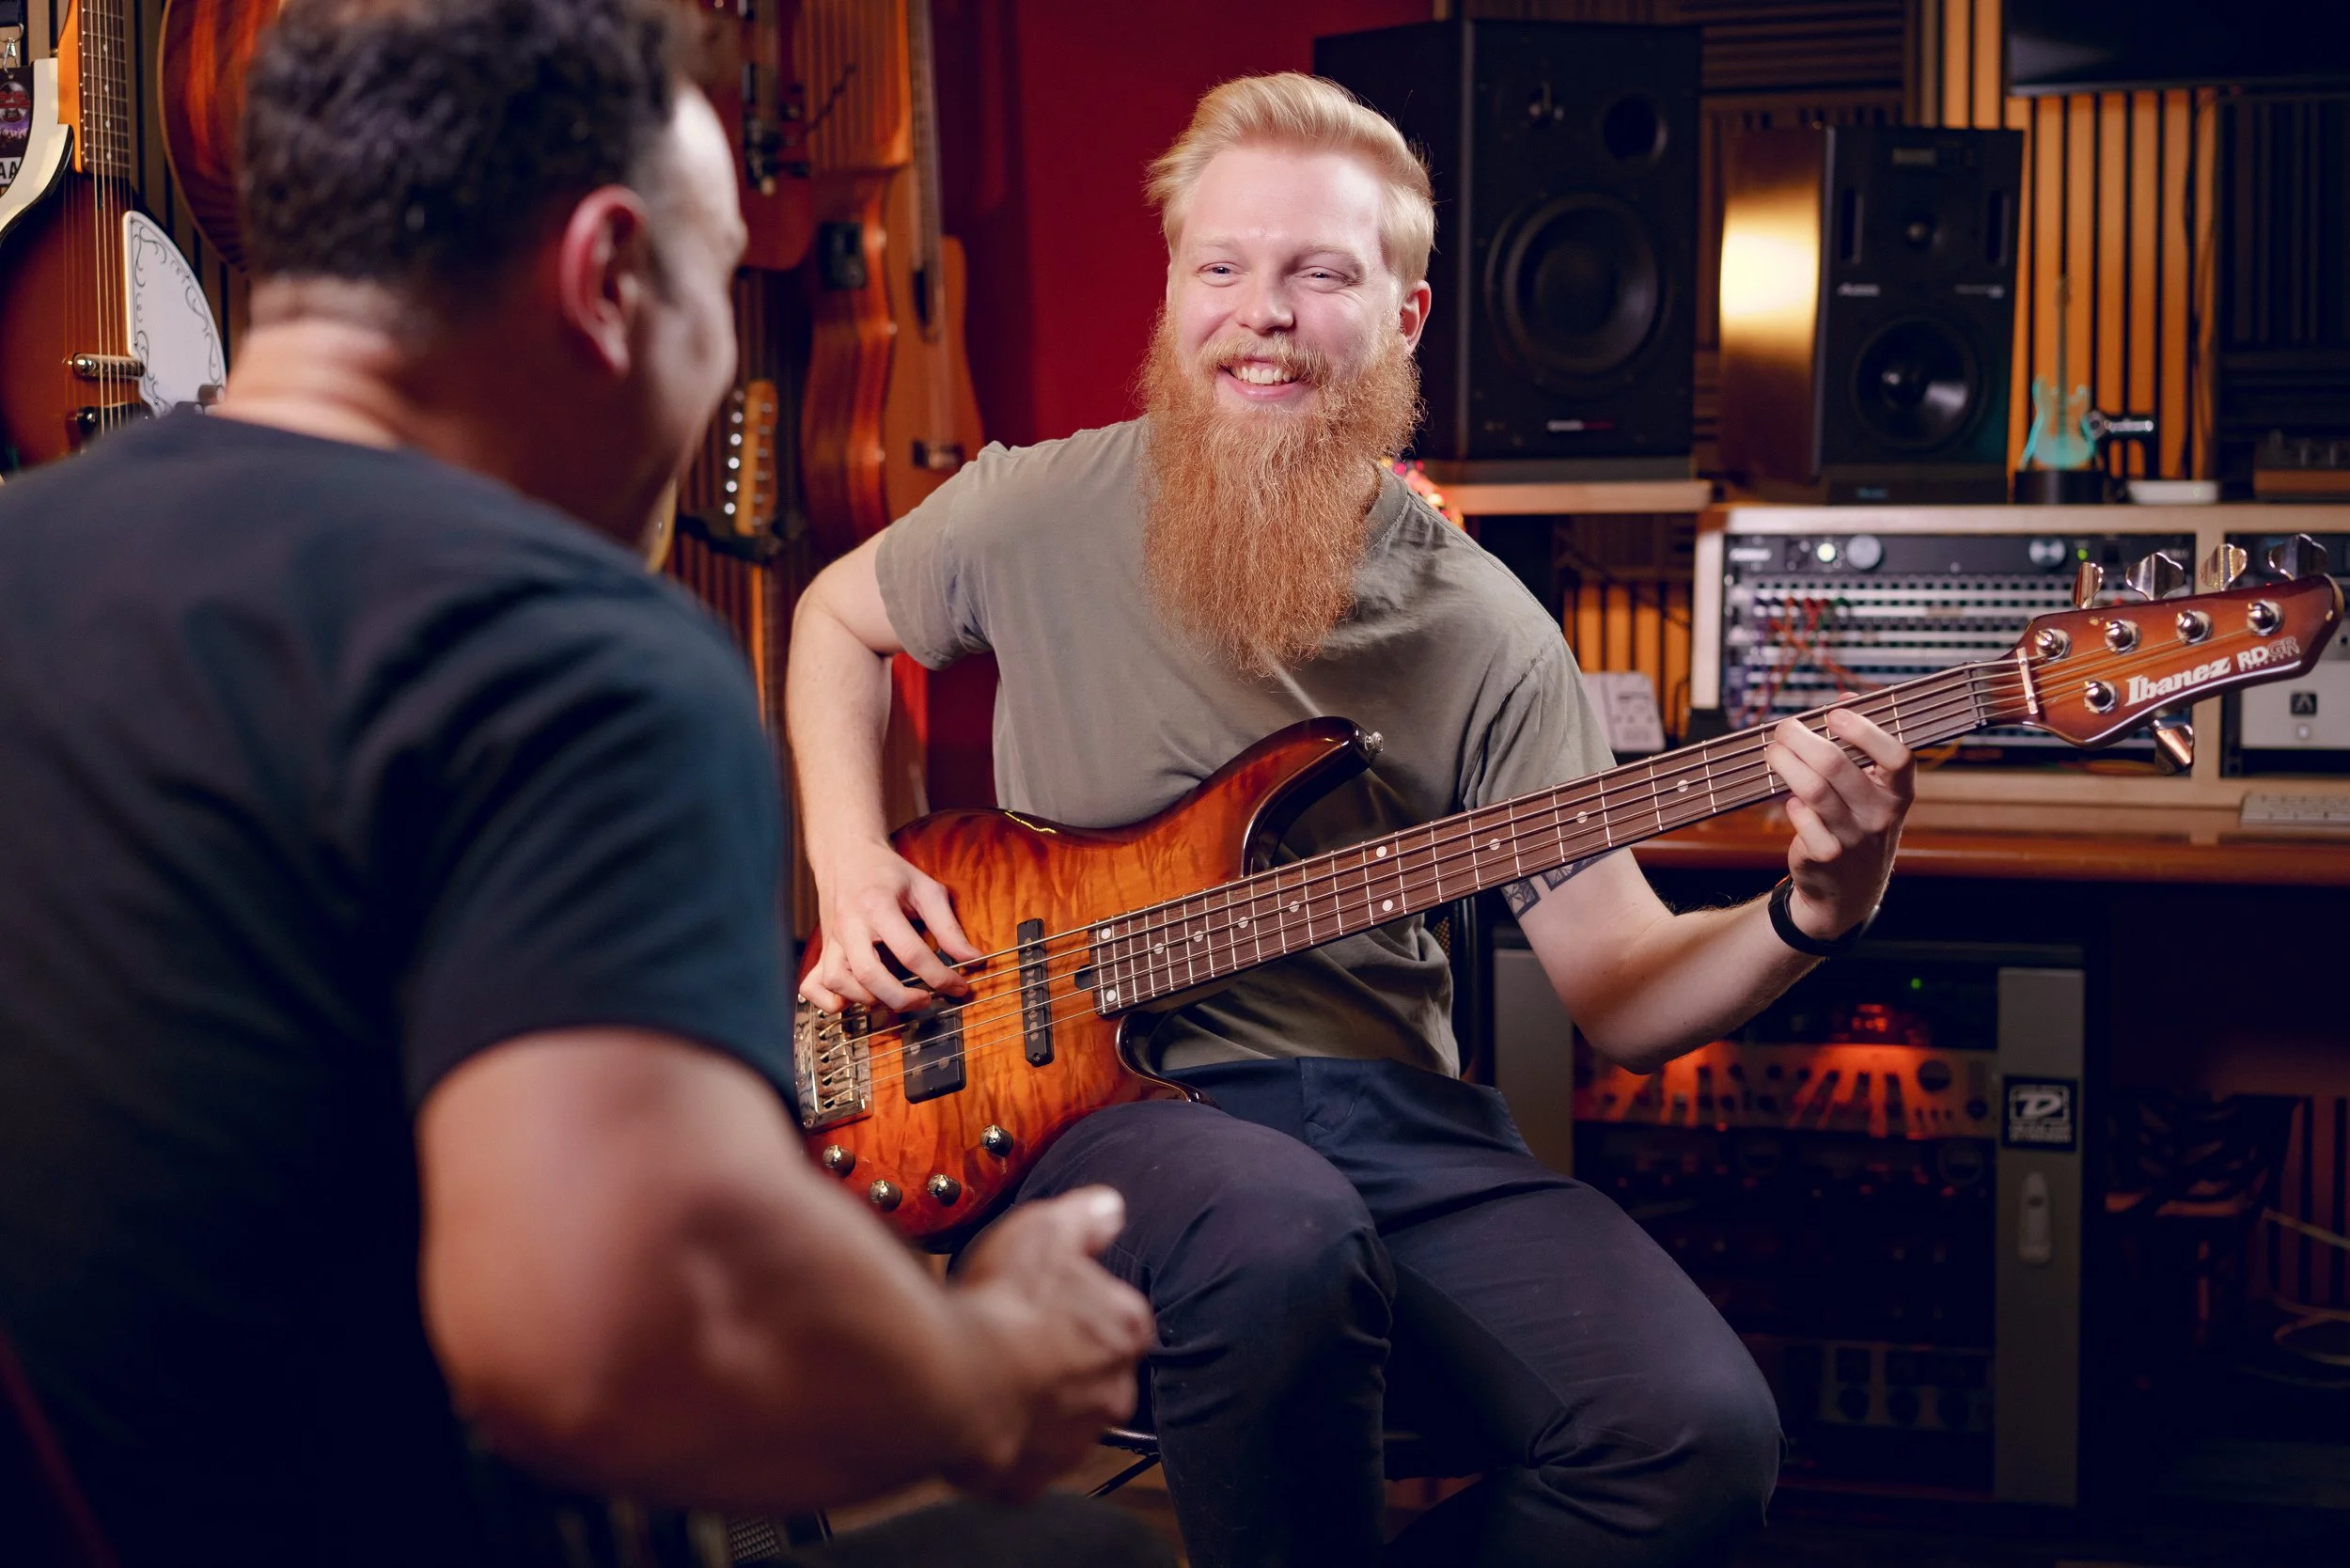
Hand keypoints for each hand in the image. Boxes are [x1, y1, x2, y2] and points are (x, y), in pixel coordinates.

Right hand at [801, 837, 980, 1012]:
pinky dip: (830, 1001)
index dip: (940, 976)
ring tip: (893, 997)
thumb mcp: (925, 889)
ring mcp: (832, 939)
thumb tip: (973, 960)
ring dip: (868, 1000)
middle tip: (925, 1000)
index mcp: (878, 906)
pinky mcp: (822, 950)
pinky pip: (814, 985)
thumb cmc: (888, 873)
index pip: (911, 952)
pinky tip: (854, 1000)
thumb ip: (948, 926)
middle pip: (869, 974)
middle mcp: (850, 925)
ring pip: (839, 983)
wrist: (846, 854)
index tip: (960, 987)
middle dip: (901, 997)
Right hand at [941, 1188, 1154, 1501]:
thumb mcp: (1046, 1229)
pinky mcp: (1030, 1479)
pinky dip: (1001, 1437)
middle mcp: (1113, 1393)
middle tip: (1013, 1333)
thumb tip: (1109, 1209)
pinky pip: (1020, 1458)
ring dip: (1032, 1398)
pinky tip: (974, 1408)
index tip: (1046, 1297)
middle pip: (1093, 1371)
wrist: (951, 1381)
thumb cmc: (1002, 1304)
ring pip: (1060, 1418)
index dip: (1079, 1304)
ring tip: (987, 1369)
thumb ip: (1085, 1217)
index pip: (1120, 1317)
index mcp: (1125, 1329)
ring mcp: (1073, 1443)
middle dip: (1060, 1357)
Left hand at [1764, 706, 1913, 940]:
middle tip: (1784, 729)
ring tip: (1772, 752)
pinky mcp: (1826, 856)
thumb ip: (1863, 742)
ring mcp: (1854, 838)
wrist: (1849, 888)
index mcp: (1899, 792)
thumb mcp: (1872, 788)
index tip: (1835, 714)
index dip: (1865, 731)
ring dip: (1786, 764)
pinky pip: (1801, 819)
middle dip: (1802, 739)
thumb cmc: (1858, 822)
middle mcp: (1881, 815)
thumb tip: (1847, 696)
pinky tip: (1790, 801)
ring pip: (1813, 790)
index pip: (1897, 756)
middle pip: (1836, 766)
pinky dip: (1791, 806)